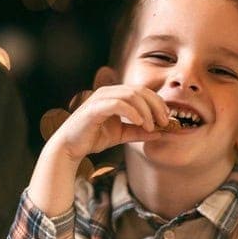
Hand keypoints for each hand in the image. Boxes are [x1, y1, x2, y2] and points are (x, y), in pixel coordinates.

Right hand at [49, 84, 169, 160]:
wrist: (70, 147)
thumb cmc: (92, 138)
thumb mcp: (121, 134)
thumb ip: (138, 131)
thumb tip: (160, 132)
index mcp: (115, 95)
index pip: (142, 91)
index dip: (158, 102)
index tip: (167, 118)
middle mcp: (108, 92)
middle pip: (140, 90)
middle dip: (156, 105)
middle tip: (164, 121)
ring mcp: (100, 98)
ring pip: (131, 95)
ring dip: (146, 110)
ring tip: (152, 126)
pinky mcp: (94, 108)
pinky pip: (118, 104)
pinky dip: (132, 112)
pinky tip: (140, 123)